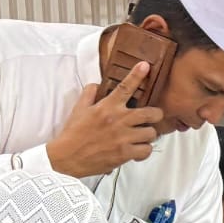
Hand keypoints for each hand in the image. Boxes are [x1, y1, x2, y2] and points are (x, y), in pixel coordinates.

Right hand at [46, 61, 164, 177]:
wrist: (67, 157)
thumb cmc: (73, 133)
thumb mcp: (78, 109)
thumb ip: (89, 94)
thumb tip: (96, 85)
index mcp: (107, 107)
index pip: (125, 87)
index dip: (137, 75)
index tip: (145, 66)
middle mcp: (118, 120)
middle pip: (151, 113)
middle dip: (156, 114)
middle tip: (152, 117)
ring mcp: (123, 137)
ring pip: (151, 133)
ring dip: (148, 135)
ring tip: (142, 136)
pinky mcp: (125, 153)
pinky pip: (146, 150)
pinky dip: (144, 151)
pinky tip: (138, 150)